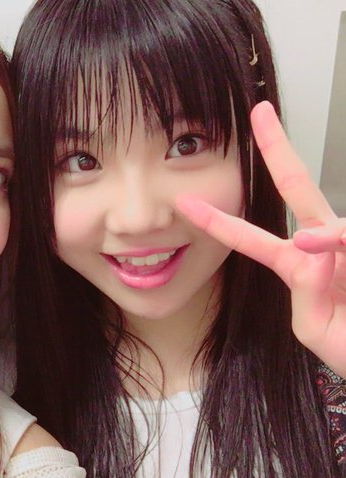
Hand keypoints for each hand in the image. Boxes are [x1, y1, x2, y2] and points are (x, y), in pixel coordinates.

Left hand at [176, 101, 345, 377]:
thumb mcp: (316, 329)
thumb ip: (306, 294)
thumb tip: (312, 246)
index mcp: (296, 265)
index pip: (250, 239)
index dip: (217, 221)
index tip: (185, 202)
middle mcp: (323, 244)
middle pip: (297, 186)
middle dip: (277, 148)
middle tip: (259, 111)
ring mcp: (345, 241)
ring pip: (334, 225)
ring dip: (335, 240)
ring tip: (333, 280)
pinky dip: (342, 241)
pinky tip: (333, 256)